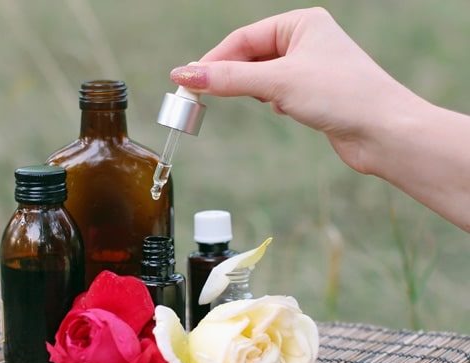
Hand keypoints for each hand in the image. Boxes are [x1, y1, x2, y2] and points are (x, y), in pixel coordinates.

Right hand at [170, 7, 420, 174]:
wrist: (385, 131)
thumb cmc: (341, 95)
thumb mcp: (278, 82)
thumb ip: (229, 78)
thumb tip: (185, 74)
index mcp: (301, 23)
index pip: (243, 38)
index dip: (213, 59)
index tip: (186, 79)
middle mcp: (306, 40)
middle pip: (251, 55)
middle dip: (231, 75)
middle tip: (201, 95)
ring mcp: (311, 67)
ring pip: (263, 76)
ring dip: (253, 89)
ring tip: (260, 101)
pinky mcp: (314, 92)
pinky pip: (278, 92)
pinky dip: (272, 101)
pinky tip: (284, 110)